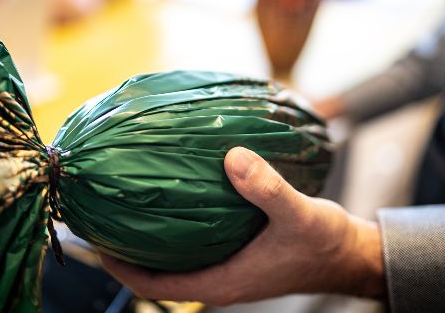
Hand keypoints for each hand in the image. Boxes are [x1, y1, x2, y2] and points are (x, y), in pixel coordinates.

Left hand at [100, 147, 385, 305]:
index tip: (95, 240)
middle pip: (156, 274)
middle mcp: (219, 279)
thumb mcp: (298, 213)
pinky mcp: (237, 254)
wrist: (349, 254)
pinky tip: (176, 197)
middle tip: (102, 217)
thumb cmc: (324, 243)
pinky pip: (195, 246)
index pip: (155, 287)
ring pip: (175, 259)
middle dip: (126, 250)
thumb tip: (233, 157)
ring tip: (128, 206)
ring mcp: (227, 267)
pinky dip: (177, 228)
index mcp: (223, 282)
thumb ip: (267, 188)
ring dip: (150, 239)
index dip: (120, 267)